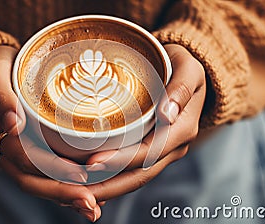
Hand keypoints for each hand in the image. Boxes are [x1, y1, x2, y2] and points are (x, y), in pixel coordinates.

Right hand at [0, 46, 101, 220]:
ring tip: (93, 208)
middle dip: (62, 193)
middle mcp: (2, 151)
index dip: (52, 168)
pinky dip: (63, 190)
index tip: (81, 175)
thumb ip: (0, 95)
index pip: (24, 158)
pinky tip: (87, 196)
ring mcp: (13, 156)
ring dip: (64, 198)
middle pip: (30, 180)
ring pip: (37, 184)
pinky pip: (42, 177)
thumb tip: (13, 124)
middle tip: (92, 203)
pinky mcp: (26, 153)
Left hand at [85, 44, 205, 200]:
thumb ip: (181, 88)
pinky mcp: (152, 150)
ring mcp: (163, 151)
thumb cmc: (183, 67)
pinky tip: (88, 183)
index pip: (148, 153)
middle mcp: (173, 147)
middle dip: (107, 186)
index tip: (92, 163)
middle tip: (74, 188)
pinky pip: (132, 170)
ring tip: (75, 193)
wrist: (186, 75)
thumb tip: (167, 115)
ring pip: (134, 178)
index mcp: (182, 130)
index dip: (120, 161)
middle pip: (139, 175)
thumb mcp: (189, 68)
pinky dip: (111, 180)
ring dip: (107, 189)